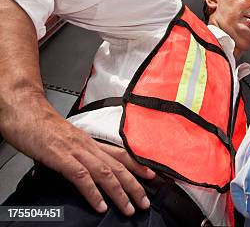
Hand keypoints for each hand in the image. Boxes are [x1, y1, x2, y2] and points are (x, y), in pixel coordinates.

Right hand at [0, 93, 154, 215]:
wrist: (25, 112)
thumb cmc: (42, 127)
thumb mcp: (66, 142)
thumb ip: (74, 157)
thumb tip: (78, 174)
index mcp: (90, 142)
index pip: (121, 154)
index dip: (138, 166)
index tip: (153, 177)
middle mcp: (88, 146)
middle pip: (118, 167)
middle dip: (134, 186)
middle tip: (144, 202)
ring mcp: (76, 151)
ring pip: (105, 173)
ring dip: (119, 193)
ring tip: (128, 208)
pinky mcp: (61, 157)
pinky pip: (81, 177)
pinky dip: (93, 193)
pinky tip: (100, 205)